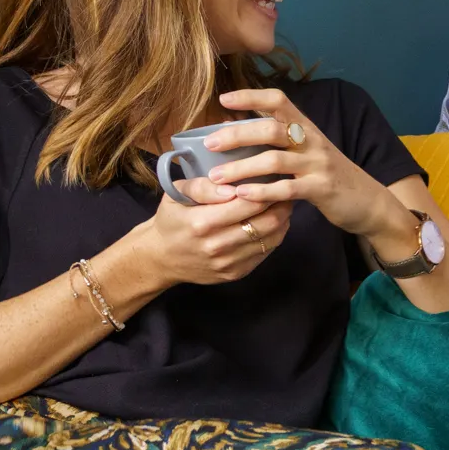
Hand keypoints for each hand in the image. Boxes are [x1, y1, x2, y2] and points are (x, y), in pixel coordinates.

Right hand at [130, 174, 291, 285]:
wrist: (161, 257)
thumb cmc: (171, 220)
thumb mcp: (176, 194)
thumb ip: (202, 186)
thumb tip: (232, 188)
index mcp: (202, 222)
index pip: (249, 202)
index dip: (268, 188)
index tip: (276, 176)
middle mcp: (217, 245)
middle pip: (267, 221)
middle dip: (281, 202)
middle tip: (287, 189)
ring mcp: (228, 263)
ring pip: (272, 238)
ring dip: (283, 219)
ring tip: (284, 204)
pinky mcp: (235, 273)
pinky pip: (265, 252)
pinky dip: (275, 236)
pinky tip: (273, 223)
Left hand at [204, 89, 407, 245]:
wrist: (367, 201)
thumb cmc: (328, 174)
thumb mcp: (307, 149)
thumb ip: (279, 138)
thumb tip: (236, 126)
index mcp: (306, 127)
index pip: (279, 99)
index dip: (251, 96)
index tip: (224, 99)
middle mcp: (311, 140)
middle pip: (271, 128)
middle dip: (237, 135)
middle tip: (210, 143)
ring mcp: (317, 164)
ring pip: (274, 160)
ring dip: (242, 167)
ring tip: (216, 176)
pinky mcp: (321, 189)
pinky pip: (287, 188)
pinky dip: (263, 191)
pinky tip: (242, 195)